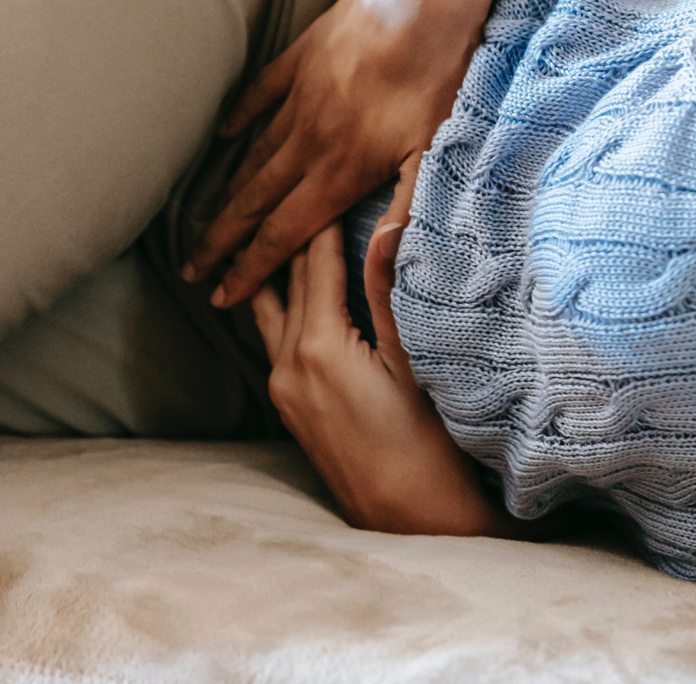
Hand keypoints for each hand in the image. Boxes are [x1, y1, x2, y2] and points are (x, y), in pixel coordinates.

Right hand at [184, 0, 539, 307]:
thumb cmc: (437, 76)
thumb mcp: (434, 154)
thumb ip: (404, 212)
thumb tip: (382, 261)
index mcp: (339, 172)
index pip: (283, 234)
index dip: (251, 268)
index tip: (223, 294)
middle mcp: (308, 142)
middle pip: (254, 203)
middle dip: (222, 241)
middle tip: (194, 269)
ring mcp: (299, 99)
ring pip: (254, 157)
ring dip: (229, 193)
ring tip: (209, 221)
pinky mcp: (301, 61)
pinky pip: (260, 95)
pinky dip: (240, 118)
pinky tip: (225, 135)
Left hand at [251, 214, 540, 537]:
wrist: (408, 519)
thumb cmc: (426, 444)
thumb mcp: (412, 362)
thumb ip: (389, 292)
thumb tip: (385, 226)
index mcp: (319, 346)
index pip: (315, 263)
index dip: (323, 218)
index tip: (328, 178)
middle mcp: (288, 364)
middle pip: (287, 282)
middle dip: (295, 237)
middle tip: (302, 190)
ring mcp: (282, 388)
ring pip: (270, 311)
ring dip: (277, 272)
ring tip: (277, 233)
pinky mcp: (287, 406)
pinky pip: (274, 339)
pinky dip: (282, 307)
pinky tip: (291, 295)